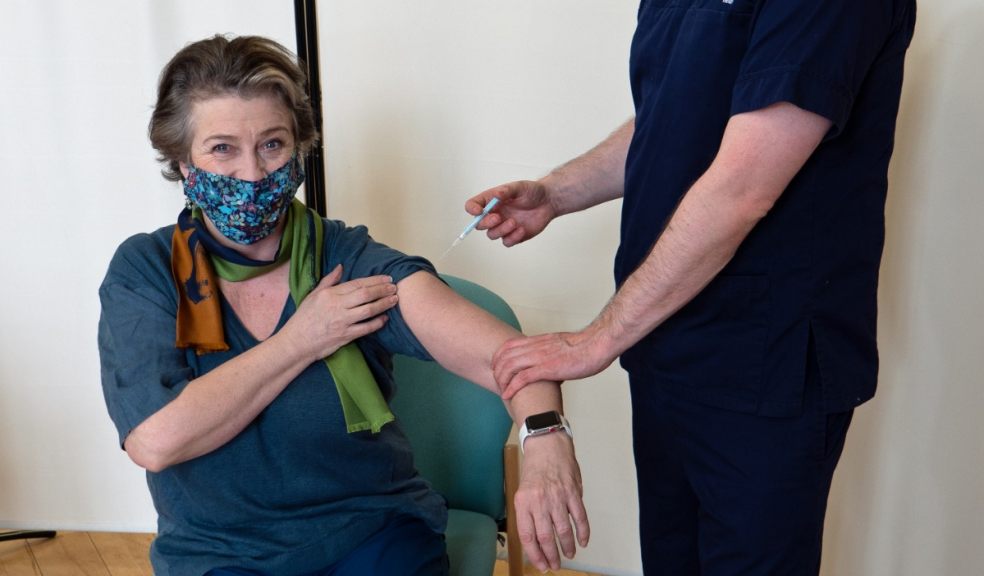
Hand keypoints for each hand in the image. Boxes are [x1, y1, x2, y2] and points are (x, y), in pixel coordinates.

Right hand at [284, 265, 397, 360]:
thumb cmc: (304, 317)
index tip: (387, 278)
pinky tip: (385, 318)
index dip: (374, 280)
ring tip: (394, 299)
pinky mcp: (345, 336)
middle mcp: (337, 306)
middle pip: (365, 295)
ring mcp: (342, 322)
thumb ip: (329, 280)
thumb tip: (341, 267)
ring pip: (368, 310)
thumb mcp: (313, 294)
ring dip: (383, 304)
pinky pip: (365, 328)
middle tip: (395, 287)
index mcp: (330, 294)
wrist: (297, 341)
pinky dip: (377, 323)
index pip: (357, 284)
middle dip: (382, 290)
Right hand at [465, 180, 556, 246]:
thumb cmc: (532, 191)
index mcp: (491, 201)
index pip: (473, 206)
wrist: (548, 201)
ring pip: (492, 235)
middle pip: (479, 224)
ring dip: (500, 230)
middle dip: (486, 223)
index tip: (479, 211)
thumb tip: (496, 195)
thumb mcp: (519, 187)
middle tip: (498, 218)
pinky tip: (522, 229)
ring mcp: (503, 226)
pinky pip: (507, 242)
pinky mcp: (514, 236)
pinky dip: (513, 238)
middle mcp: (494, 214)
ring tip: (514, 222)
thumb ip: (506, 191)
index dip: (472, 209)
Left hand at [493, 328, 616, 398]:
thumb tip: (550, 361)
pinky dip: (511, 387)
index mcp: (539, 341)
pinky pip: (522, 378)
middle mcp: (536, 347)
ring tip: (500, 389)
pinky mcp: (547, 368)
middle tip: (496, 381)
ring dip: (501, 379)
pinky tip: (506, 394)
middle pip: (505, 355)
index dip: (499, 356)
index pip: (510, 344)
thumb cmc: (586, 347)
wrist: (597, 345)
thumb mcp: (562, 345)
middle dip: (497, 369)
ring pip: (510, 366)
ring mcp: (541, 357)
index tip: (497, 366)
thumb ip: (551, 351)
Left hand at [514, 431, 589, 571]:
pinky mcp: (572, 492)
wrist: (547, 445)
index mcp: (523, 502)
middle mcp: (539, 501)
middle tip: (555, 565)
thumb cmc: (534, 469)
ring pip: (564, 530)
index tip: (541, 564)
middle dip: (552, 556)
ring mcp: (557, 497)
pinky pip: (580, 517)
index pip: (528, 536)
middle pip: (546, 537)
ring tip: (569, 555)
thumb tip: (536, 540)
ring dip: (568, 547)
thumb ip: (529, 514)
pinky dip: (583, 532)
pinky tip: (582, 541)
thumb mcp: (522, 492)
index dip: (535, 554)